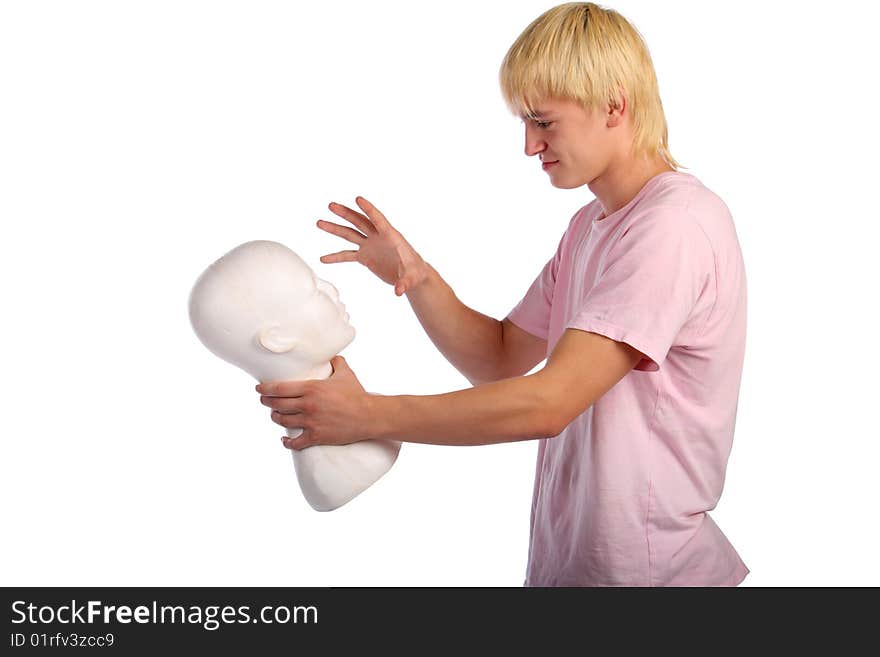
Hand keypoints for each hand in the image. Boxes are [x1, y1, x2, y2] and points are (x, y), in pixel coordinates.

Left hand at [257, 356, 374, 449]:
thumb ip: (336, 362)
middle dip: (267, 402)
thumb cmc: (357, 394)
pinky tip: (284, 439)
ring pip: (283, 421)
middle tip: (264, 400)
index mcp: (312, 388)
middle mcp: (308, 405)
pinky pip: (295, 442)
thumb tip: (332, 356)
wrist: (369, 416)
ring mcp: (311, 422)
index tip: (259, 388)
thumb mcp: (345, 373)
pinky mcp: (317, 436)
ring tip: (274, 415)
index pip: (280, 388)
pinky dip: (287, 442)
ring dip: (275, 418)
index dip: (265, 389)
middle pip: (277, 404)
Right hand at [317, 196, 427, 295]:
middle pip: (359, 222)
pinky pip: (348, 255)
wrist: (411, 276)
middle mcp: (378, 237)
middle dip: (345, 213)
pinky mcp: (365, 257)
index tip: (358, 199)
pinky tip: (323, 259)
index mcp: (391, 236)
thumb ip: (405, 283)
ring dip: (335, 228)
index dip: (369, 209)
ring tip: (319, 223)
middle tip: (330, 205)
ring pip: (350, 234)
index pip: (378, 219)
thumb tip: (399, 292)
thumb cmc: (415, 273)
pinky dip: (336, 257)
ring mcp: (370, 245)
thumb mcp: (412, 278)